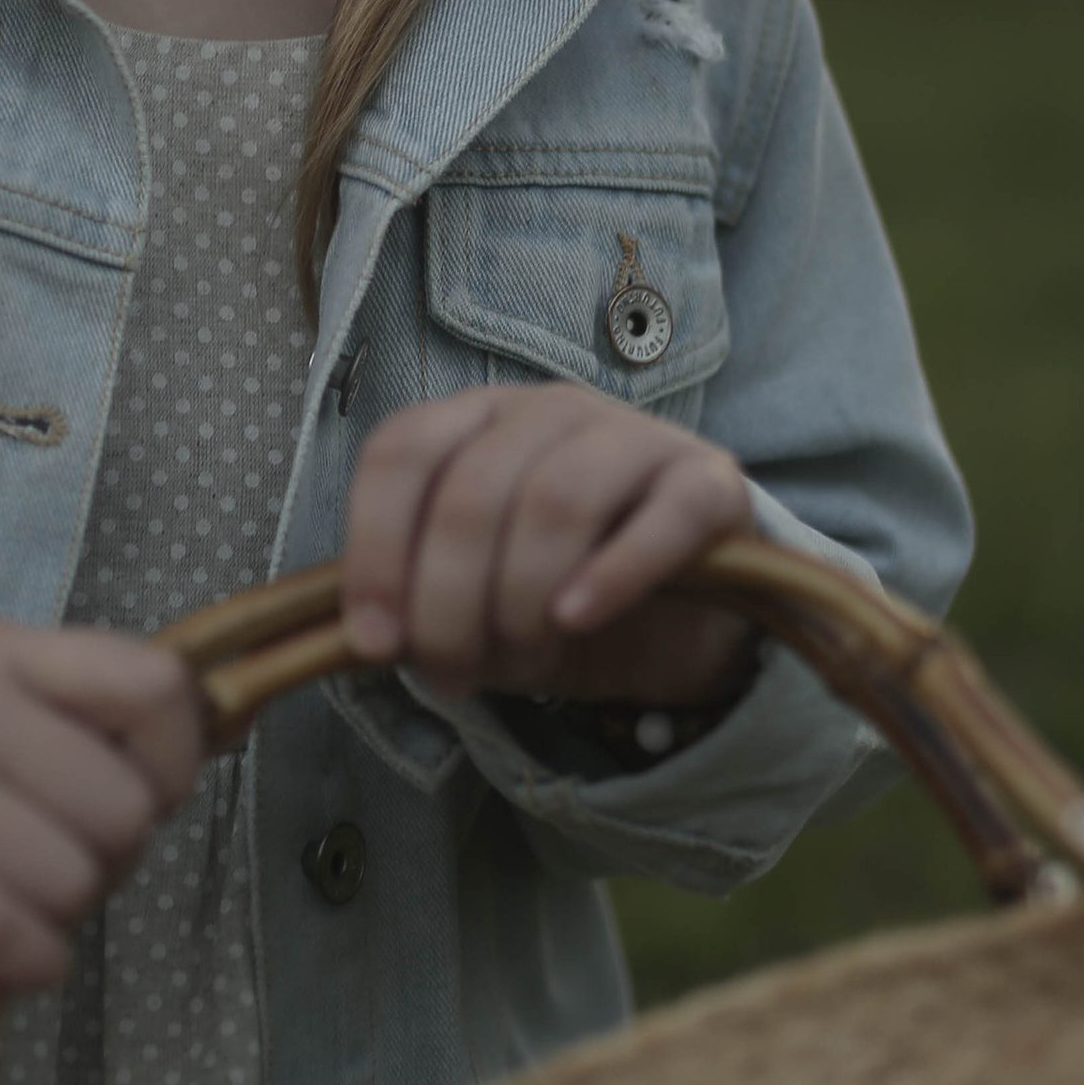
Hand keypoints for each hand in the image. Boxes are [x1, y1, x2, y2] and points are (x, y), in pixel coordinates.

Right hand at [0, 622, 203, 981]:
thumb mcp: (2, 703)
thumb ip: (101, 712)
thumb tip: (241, 716)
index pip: (155, 690)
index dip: (171, 763)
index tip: (134, 796)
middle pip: (120, 811)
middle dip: (105, 860)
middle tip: (49, 865)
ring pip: (67, 881)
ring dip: (57, 918)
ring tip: (7, 900)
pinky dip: (25, 962)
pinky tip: (4, 954)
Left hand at [341, 384, 756, 711]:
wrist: (684, 615)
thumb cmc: (559, 593)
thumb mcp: (475, 603)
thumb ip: (421, 605)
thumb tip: (374, 638)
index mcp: (477, 420)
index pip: (403, 453)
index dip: (376, 550)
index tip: (375, 641)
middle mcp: (549, 410)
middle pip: (473, 493)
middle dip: (449, 603)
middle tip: (453, 674)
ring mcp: (633, 436)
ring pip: (557, 499)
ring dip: (523, 600)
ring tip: (525, 660)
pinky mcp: (709, 480)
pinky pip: (665, 515)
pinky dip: (616, 573)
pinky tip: (580, 618)